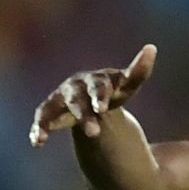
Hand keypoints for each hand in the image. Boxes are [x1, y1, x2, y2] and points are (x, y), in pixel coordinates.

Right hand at [29, 44, 156, 146]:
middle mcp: (75, 86)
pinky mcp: (50, 109)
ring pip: (54, 109)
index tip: (102, 108)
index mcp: (96, 80)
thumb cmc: (114, 90)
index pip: (99, 87)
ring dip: (49, 123)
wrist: (94, 96)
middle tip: (93, 133)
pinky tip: (36, 142)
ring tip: (43, 137)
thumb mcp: (127, 84)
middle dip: (84, 116)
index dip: (99, 97)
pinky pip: (42, 117)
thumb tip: (152, 48)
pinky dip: (38, 128)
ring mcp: (61, 98)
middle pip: (77, 102)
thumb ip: (139, 71)